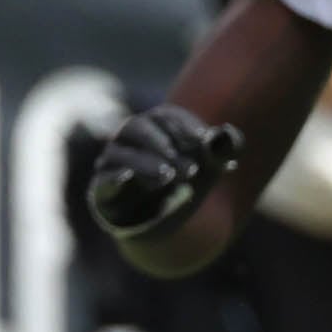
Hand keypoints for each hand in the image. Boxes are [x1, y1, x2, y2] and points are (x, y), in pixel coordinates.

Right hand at [87, 105, 242, 240]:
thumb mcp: (210, 168)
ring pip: (121, 153)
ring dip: (147, 163)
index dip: (183, 124)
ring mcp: (114, 161)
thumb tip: (228, 134)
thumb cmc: (187, 180)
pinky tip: (128, 177)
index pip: (165, 115)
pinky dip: (115, 176)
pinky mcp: (103, 187)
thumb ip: (221, 150)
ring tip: (169, 177)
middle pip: (139, 127)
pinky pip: (103, 179)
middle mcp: (129, 139)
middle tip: (190, 169)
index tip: (203, 139)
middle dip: (165, 144)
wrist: (165, 216)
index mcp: (156, 125)